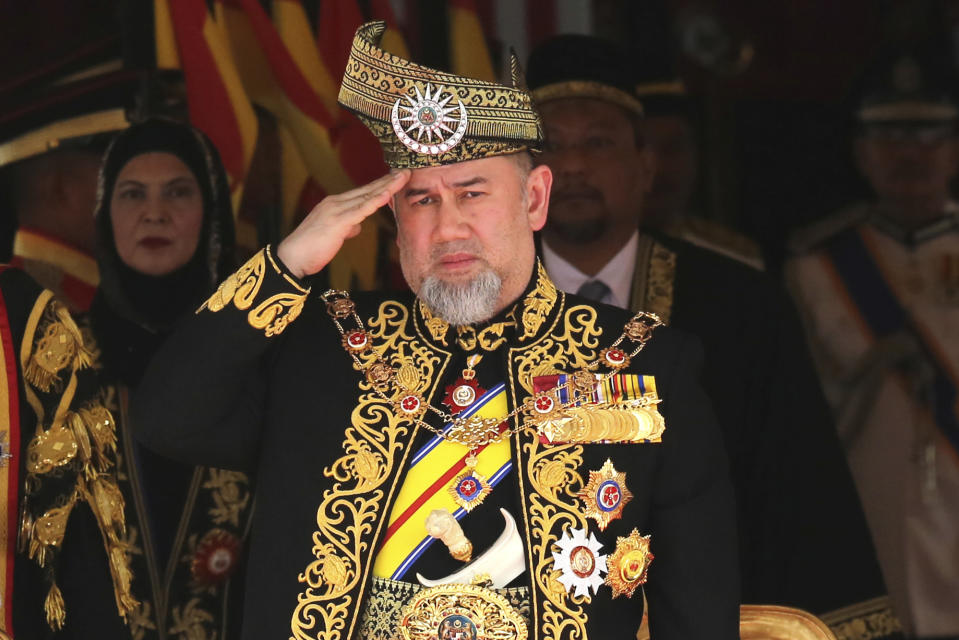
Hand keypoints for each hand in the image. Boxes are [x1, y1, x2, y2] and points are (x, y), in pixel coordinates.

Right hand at [276, 170, 410, 277]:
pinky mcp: (338, 222)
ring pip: (367, 196)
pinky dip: (375, 200)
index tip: (396, 178)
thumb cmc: (311, 248)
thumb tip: (358, 226)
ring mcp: (336, 210)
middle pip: (367, 189)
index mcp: (334, 204)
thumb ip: (347, 227)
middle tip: (406, 171)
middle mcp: (335, 202)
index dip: (380, 185)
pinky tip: (387, 193)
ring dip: (387, 186)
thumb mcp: (333, 234)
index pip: (362, 192)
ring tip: (403, 177)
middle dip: (388, 180)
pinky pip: (361, 210)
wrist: (292, 257)